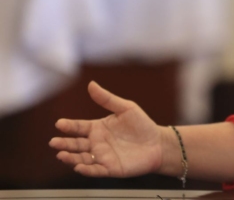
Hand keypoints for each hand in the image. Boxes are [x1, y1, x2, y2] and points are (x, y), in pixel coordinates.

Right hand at [49, 81, 166, 177]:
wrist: (158, 143)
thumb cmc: (142, 125)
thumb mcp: (126, 108)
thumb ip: (107, 99)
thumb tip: (91, 84)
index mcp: (97, 128)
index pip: (79, 127)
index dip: (69, 126)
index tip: (59, 124)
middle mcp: (96, 143)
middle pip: (76, 144)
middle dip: (64, 143)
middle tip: (54, 142)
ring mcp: (102, 156)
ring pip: (81, 158)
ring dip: (70, 157)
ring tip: (61, 155)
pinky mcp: (110, 168)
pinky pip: (95, 170)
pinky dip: (86, 169)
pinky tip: (79, 166)